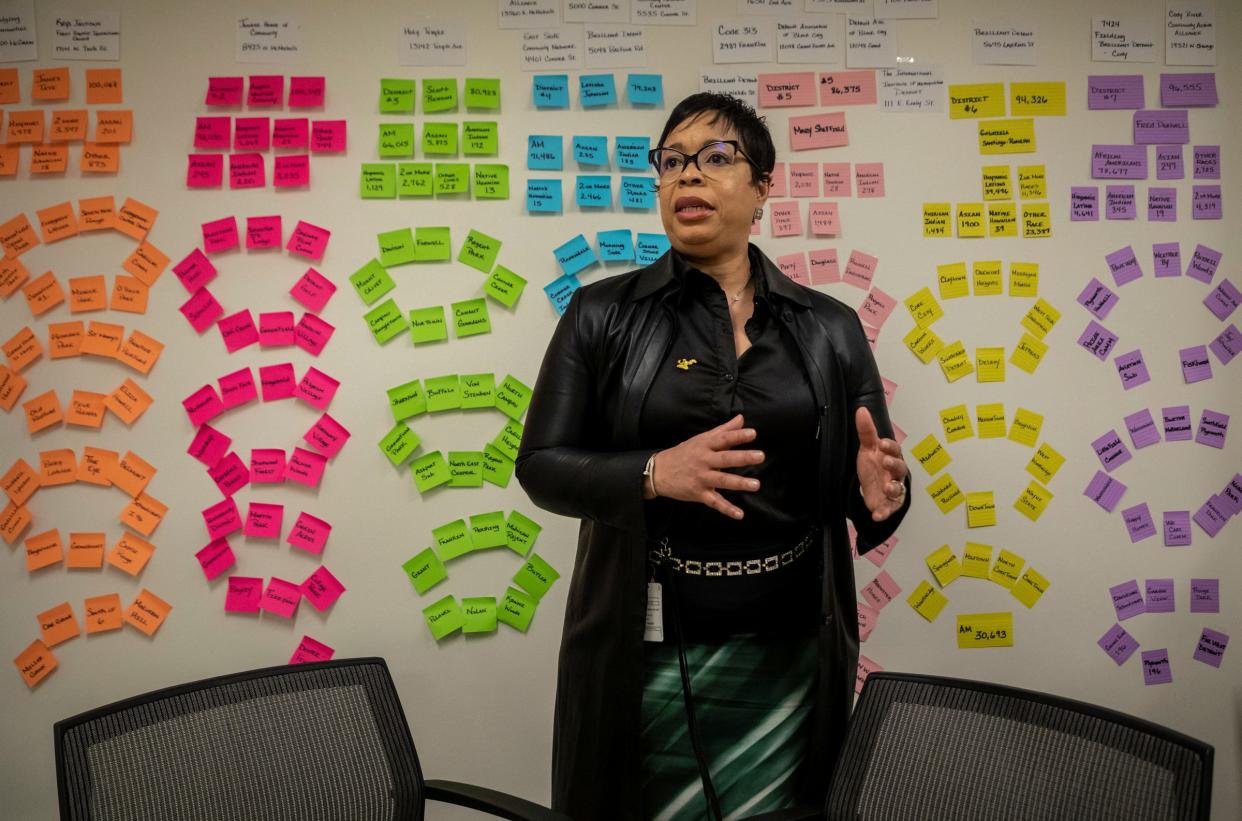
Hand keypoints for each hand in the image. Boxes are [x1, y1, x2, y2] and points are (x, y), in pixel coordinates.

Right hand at [648, 414, 764, 518]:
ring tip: (756, 484)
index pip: (723, 439)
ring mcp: (701, 478)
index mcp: (705, 445)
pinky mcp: (698, 494)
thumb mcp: (701, 439)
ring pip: (722, 481)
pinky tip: (740, 514)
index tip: (753, 433)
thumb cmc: (684, 453)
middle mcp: (703, 461)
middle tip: (760, 456)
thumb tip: (742, 418)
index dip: (737, 436)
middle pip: (725, 459)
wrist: (658, 472)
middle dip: (742, 458)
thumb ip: (724, 430)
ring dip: (739, 483)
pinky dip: (727, 509)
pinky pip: (714, 502)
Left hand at [856, 406, 908, 521]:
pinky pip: (888, 509)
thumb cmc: (874, 465)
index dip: (890, 447)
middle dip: (894, 465)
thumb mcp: (868, 448)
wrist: (871, 487)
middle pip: (900, 468)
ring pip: (898, 489)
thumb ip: (866, 431)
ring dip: (893, 488)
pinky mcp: (889, 504)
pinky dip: (883, 512)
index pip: (895, 450)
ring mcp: (894, 489)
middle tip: (886, 462)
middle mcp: (895, 473)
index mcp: (891, 457)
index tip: (882, 444)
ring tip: (886, 487)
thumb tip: (861, 410)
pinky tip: (877, 515)